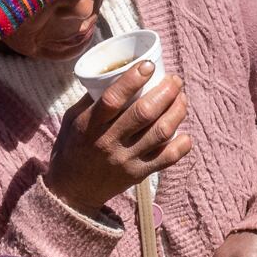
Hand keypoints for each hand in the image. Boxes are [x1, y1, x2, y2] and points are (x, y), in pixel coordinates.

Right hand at [47, 65, 191, 213]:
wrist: (71, 192)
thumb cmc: (72, 148)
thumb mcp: (71, 119)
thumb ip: (92, 98)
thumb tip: (116, 71)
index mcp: (89, 126)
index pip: (113, 100)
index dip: (133, 79)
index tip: (148, 65)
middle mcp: (108, 142)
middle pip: (143, 113)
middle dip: (165, 91)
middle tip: (175, 79)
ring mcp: (125, 160)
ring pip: (160, 133)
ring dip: (177, 111)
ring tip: (182, 98)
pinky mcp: (138, 175)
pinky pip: (166, 159)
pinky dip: (181, 145)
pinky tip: (185, 133)